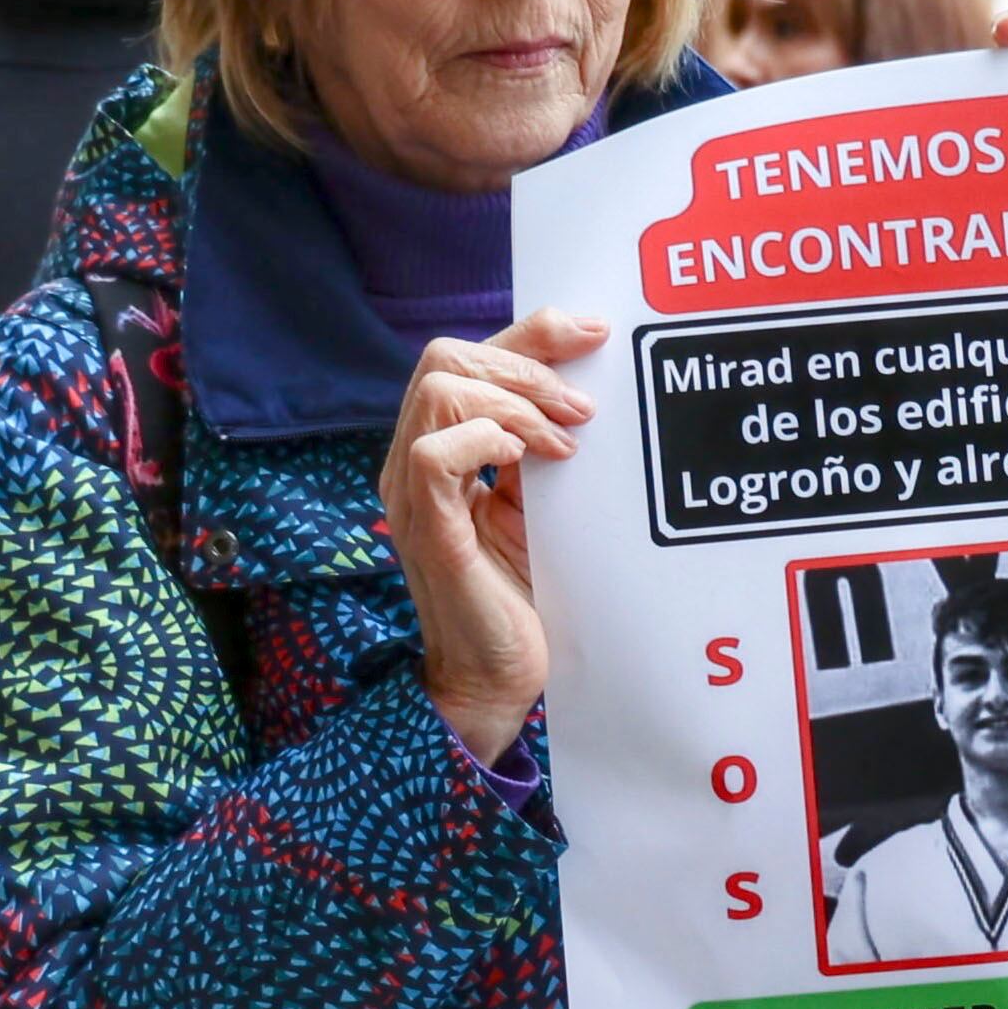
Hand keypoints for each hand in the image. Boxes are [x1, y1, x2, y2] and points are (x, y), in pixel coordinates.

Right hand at [385, 305, 602, 760]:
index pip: (469, 356)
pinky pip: (434, 452)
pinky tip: (531, 464)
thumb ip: (540, 445)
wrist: (501, 676)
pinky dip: (488, 439)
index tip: (593, 333)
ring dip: (515, 401)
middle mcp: (415, 462)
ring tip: (565, 442)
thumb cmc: (523, 594)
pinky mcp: (430, 529)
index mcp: (442, 446)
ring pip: (438, 389)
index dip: (532, 333)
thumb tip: (582, 386)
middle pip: (445, 357)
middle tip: (582, 410)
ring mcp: (414, 494)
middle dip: (525, 363)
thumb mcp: (541, 502)